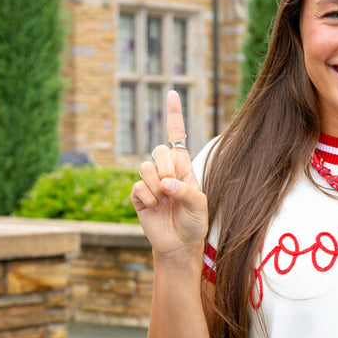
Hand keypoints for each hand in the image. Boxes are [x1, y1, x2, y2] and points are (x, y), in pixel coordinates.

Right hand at [130, 90, 207, 256]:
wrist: (179, 244)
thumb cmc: (194, 222)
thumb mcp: (199, 206)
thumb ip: (186, 192)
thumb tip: (165, 183)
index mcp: (183, 166)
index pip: (177, 135)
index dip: (173, 114)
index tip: (172, 92)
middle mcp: (166, 170)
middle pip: (158, 150)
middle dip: (165, 168)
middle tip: (172, 188)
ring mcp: (150, 182)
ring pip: (144, 167)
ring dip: (156, 186)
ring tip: (165, 202)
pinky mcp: (138, 195)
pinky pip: (137, 187)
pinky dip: (147, 199)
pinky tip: (155, 208)